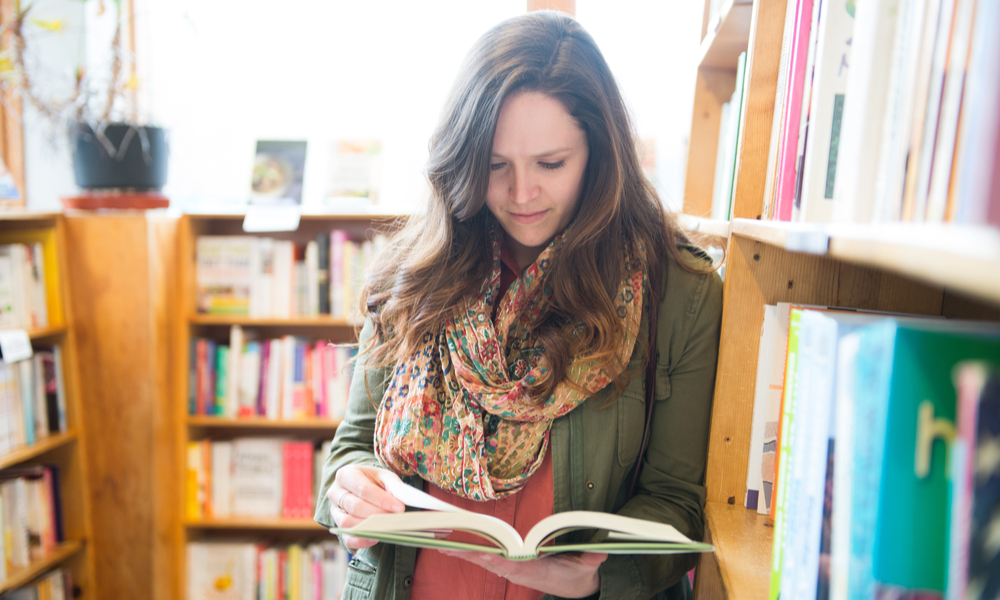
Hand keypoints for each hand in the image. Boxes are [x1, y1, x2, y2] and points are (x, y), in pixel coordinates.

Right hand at [328, 465, 405, 549]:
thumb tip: (401, 503)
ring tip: (387, 527)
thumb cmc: (374, 481)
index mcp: (346, 474)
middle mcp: (335, 492)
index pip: (364, 489)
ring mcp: (334, 511)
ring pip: (347, 522)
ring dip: (369, 527)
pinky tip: (376, 537)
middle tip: (395, 518)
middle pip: (355, 506)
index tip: (400, 508)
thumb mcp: (385, 477)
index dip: (382, 500)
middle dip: (377, 514)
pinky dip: (361, 541)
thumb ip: (394, 487)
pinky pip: (346, 538)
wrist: (363, 487)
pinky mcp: (338, 527)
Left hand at [439, 550, 606, 597]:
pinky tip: (458, 550)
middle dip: (470, 555)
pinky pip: (489, 560)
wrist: (577, 590)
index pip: (513, 564)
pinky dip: (473, 554)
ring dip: (466, 554)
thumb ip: (591, 561)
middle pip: (491, 562)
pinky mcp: (512, 568)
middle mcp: (520, 571)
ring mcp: (514, 571)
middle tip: (447, 548)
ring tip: (444, 546)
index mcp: (535, 570)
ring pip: (486, 561)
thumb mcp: (587, 569)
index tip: (484, 554)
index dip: (498, 559)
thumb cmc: (578, 575)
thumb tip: (600, 553)